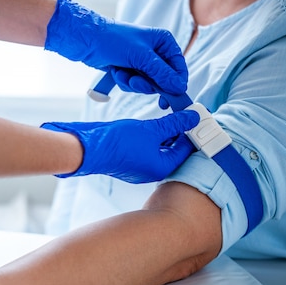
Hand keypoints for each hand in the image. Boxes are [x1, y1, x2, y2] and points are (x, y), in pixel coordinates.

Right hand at [41, 110, 198, 183]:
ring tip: (170, 116)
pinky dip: (153, 138)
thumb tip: (193, 117)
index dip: (192, 132)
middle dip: (180, 132)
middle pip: (174, 150)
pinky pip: (147, 149)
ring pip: (160, 149)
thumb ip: (174, 123)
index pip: (186, 150)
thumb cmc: (119, 143)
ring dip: (166, 134)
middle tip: (186, 114)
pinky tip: (153, 125)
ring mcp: (140, 167)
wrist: (89, 149)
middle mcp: (152, 170)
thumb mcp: (151, 129)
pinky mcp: (129, 161)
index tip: (197, 117)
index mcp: (162, 168)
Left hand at [44, 0, 186, 95]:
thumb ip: (161, 73)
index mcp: (164, 42)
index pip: (178, 67)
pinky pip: (134, 85)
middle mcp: (156, 52)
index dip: (175, 83)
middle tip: (136, 83)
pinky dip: (124, 82)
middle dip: (147, 84)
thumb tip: (179, 87)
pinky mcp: (130, 70)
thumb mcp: (141, 56)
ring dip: (133, 83)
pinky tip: (115, 72)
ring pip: (147, 85)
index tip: (170, 98)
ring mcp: (142, 62)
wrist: (87, 41)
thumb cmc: (114, 40)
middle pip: (163, 80)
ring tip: (122, 73)